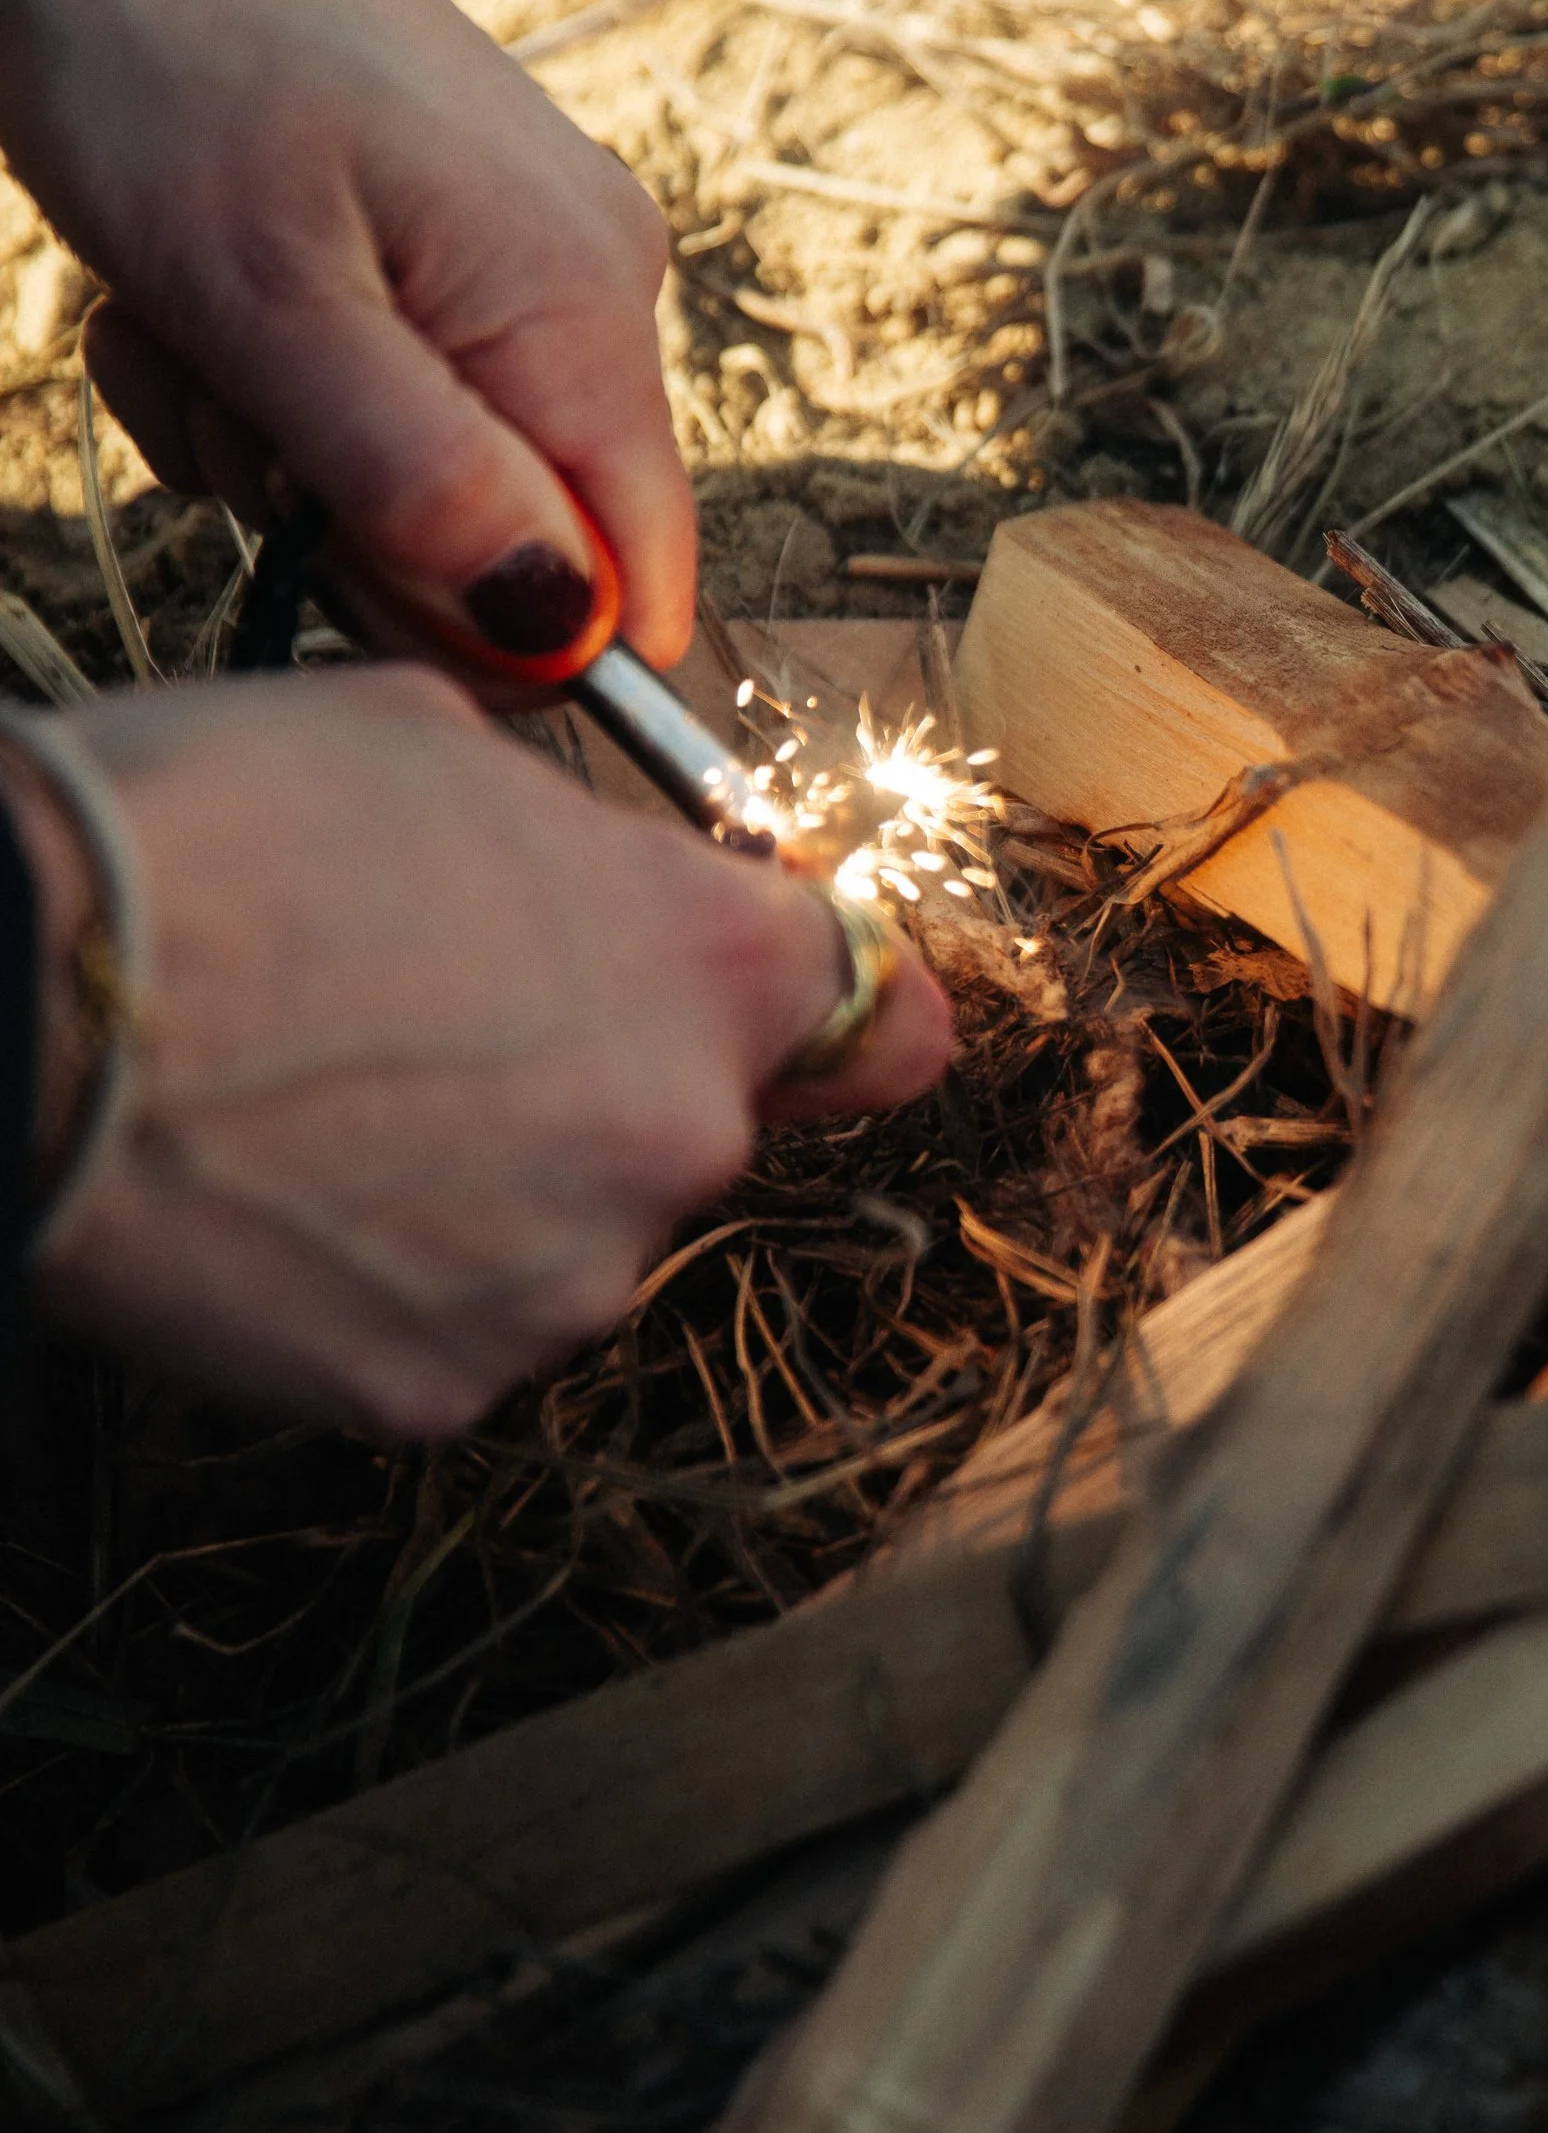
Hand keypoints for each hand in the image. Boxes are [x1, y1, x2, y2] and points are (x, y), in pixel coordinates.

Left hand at [0, 0, 691, 666]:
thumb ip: (418, 486)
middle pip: (515, 547)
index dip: (492, 630)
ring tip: (190, 311)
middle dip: (345, 516)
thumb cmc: (153, 41)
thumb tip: (559, 636)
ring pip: (423, 482)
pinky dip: (261, 378)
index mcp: (583, 301)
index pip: (633, 584)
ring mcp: (516, 258)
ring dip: (271, 441)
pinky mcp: (440, 238)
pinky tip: (194, 284)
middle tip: (229, 386)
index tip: (334, 542)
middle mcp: (590, 285)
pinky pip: (378, 399)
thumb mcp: (263, 301)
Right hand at [9, 673, 953, 1433]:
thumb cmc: (208, 831)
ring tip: (324, 1096)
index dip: (816, 993)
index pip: (877, 1004)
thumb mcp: (431, 741)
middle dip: (598, 1072)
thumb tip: (596, 870)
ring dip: (493, 1177)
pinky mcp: (436, 1391)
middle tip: (429, 1013)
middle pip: (695, 1115)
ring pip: (573, 1225)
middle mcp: (676, 1136)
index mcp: (709, 961)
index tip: (763, 996)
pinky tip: (284, 1192)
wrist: (14, 996)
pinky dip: (391, 1272)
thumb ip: (577, 837)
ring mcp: (562, 1282)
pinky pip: (456, 1320)